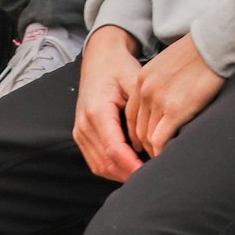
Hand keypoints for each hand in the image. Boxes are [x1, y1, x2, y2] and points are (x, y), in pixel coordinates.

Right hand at [74, 25, 144, 180]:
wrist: (100, 58)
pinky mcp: (81, 135)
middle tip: (154, 177)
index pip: (114, 150)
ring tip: (145, 174)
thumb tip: (153, 139)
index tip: (152, 173)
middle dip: (130, 174)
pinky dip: (112, 169)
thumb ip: (141, 110)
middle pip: (107, 163)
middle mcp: (84, 124)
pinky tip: (130, 167)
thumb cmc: (119, 67)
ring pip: (100, 167)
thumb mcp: (134, 80)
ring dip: (122, 175)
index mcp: (97, 111)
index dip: (133, 166)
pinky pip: (95, 162)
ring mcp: (80, 131)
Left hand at [124, 32, 223, 159]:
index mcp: (142, 79)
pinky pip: (160, 140)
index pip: (131, 115)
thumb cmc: (197, 55)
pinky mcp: (174, 110)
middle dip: (145, 147)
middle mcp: (145, 90)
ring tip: (165, 160)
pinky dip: (162, 152)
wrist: (211, 45)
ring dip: (155, 152)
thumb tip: (166, 102)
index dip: (136, 134)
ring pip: (147, 137)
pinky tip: (171, 156)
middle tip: (156, 158)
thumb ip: (160, 83)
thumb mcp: (168, 65)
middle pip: (138, 129)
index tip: (143, 145)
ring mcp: (158, 101)